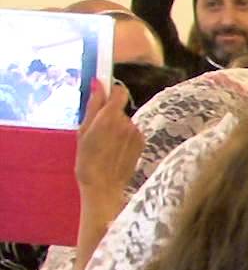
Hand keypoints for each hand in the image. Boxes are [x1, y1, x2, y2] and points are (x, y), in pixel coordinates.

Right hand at [75, 82, 142, 196]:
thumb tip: (98, 83)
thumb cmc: (87, 159)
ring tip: (106, 146)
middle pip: (119, 109)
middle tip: (97, 132)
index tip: (104, 97)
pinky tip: (116, 151)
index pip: (120, 92)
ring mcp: (136, 132)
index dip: (112, 92)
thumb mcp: (83, 131)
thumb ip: (93, 105)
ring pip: (125, 122)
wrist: (103, 185)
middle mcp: (127, 122)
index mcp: (110, 116)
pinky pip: (132, 133)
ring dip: (117, 128)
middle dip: (109, 116)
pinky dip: (125, 138)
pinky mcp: (142, 142)